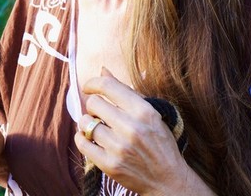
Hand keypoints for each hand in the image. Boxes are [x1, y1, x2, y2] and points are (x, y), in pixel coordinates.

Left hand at [74, 69, 212, 195]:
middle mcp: (131, 128)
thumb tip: (103, 70)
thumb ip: (126, 92)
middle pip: (93, 103)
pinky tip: (90, 139)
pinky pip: (82, 143)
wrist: (168, 180)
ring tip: (97, 127)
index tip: (89, 87)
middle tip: (99, 113)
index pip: (108, 86)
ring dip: (87, 123)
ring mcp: (119, 148)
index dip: (93, 83)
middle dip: (93, 106)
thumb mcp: (150, 114)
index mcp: (143, 112)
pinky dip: (82, 138)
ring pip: (85, 123)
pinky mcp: (110, 165)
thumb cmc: (159, 143)